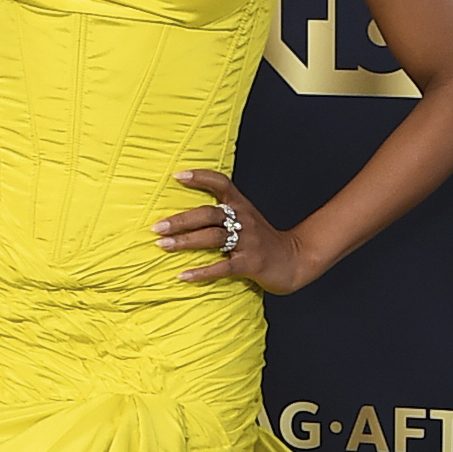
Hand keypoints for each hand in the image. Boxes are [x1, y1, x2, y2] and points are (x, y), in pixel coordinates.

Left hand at [152, 169, 314, 292]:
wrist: (295, 259)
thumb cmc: (263, 241)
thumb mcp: (247, 219)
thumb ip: (224, 213)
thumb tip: (187, 213)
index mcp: (241, 206)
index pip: (221, 184)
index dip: (200, 177)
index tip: (177, 176)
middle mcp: (244, 220)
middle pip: (208, 214)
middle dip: (181, 220)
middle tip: (157, 227)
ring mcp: (248, 242)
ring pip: (212, 238)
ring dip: (185, 242)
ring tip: (163, 245)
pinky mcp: (250, 264)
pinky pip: (222, 267)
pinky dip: (201, 272)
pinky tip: (183, 275)